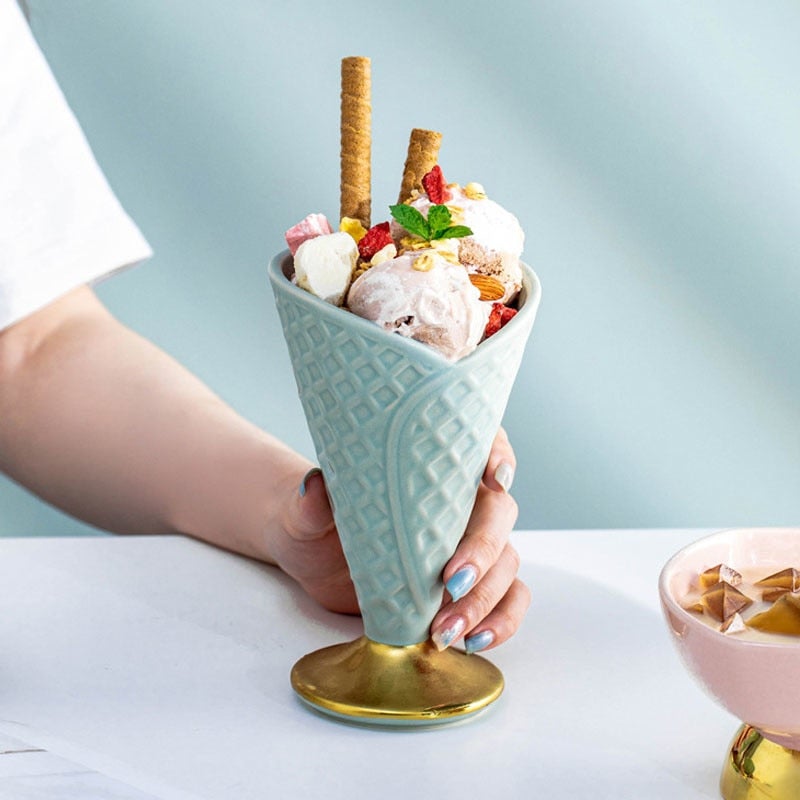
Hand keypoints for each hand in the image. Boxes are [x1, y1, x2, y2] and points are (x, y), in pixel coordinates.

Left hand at [272, 428, 529, 650]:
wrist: (318, 558)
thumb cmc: (318, 522)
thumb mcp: (308, 513)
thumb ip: (313, 502)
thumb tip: (312, 486)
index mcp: (431, 468)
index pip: (481, 446)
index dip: (499, 457)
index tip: (493, 478)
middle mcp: (462, 502)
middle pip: (499, 514)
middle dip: (483, 549)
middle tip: (450, 583)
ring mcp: (470, 545)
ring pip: (507, 562)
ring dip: (486, 598)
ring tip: (448, 629)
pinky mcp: (470, 586)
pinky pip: (506, 599)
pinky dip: (500, 621)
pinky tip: (472, 642)